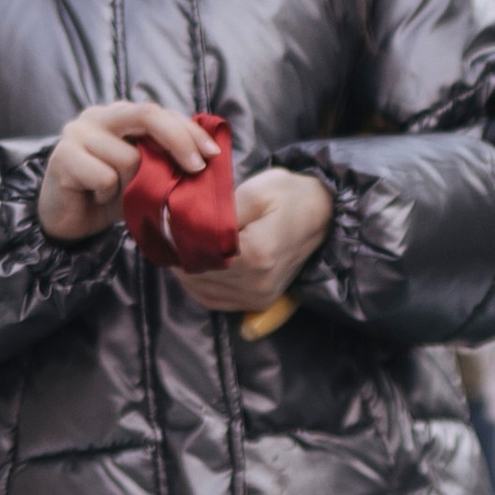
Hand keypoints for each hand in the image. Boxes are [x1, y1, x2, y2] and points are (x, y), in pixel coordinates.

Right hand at [37, 98, 212, 242]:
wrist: (69, 219)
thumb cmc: (112, 194)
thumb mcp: (145, 173)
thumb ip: (166, 157)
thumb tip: (208, 157)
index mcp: (120, 114)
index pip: (161, 113)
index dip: (190, 131)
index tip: (213, 154)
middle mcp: (99, 115)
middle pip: (147, 115)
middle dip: (178, 141)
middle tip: (196, 168)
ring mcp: (78, 132)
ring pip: (128, 158)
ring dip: (131, 185)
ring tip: (116, 193)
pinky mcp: (63, 156)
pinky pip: (105, 178)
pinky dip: (107, 195)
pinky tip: (95, 197)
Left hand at [176, 166, 332, 311]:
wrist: (323, 213)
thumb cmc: (289, 196)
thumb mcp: (254, 192)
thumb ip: (216, 213)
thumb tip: (178, 227)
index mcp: (255, 256)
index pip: (197, 257)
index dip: (178, 242)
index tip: (171, 224)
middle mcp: (257, 284)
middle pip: (197, 277)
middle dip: (180, 256)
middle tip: (174, 233)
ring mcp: (260, 297)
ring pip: (202, 291)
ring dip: (188, 272)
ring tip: (186, 246)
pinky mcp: (260, 302)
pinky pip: (215, 300)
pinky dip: (200, 285)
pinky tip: (199, 264)